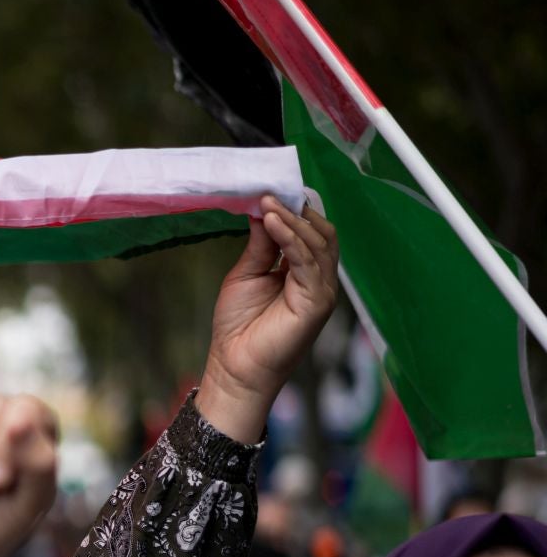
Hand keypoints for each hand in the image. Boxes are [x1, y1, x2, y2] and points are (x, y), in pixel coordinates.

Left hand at [196, 198, 339, 442]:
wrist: (234, 367)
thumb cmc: (238, 327)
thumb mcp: (246, 274)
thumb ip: (260, 245)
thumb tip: (263, 209)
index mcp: (304, 273)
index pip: (310, 232)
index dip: (295, 209)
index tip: (272, 189)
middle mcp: (319, 279)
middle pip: (321, 233)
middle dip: (297, 209)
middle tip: (271, 191)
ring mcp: (322, 291)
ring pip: (318, 243)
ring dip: (292, 219)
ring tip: (267, 203)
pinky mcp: (317, 303)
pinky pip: (309, 262)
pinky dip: (291, 238)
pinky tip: (272, 221)